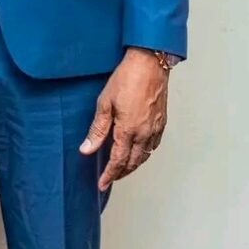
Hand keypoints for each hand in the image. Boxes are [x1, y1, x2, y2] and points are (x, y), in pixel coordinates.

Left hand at [80, 47, 168, 190]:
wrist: (149, 64)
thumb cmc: (126, 78)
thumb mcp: (105, 102)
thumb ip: (97, 129)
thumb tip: (87, 149)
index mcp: (129, 130)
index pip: (118, 161)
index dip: (109, 175)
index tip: (102, 184)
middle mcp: (145, 134)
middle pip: (132, 163)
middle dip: (120, 173)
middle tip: (110, 179)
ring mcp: (155, 129)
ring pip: (144, 157)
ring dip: (132, 165)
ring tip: (121, 169)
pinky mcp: (162, 122)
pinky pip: (153, 146)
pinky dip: (144, 154)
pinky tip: (138, 151)